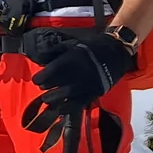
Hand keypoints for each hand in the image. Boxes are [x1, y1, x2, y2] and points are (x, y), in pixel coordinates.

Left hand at [19, 29, 135, 141]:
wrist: (114, 53)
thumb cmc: (89, 48)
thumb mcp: (70, 44)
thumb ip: (53, 50)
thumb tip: (39, 56)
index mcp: (68, 60)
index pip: (47, 74)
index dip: (39, 78)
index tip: (38, 79)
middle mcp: (74, 74)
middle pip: (53, 86)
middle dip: (46, 87)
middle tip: (44, 87)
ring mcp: (84, 85)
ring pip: (62, 96)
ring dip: (53, 98)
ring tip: (49, 98)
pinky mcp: (92, 93)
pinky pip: (77, 104)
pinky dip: (66, 108)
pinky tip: (60, 108)